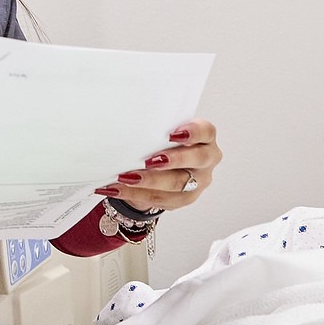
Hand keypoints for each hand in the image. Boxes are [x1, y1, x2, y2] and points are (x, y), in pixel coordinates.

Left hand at [94, 118, 221, 213]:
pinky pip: (162, 199)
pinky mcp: (185, 198)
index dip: (192, 133)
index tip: (172, 134)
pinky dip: (136, 194)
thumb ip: (156, 130)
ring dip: (148, 181)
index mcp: (205, 137)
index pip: (206, 132)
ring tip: (123, 178)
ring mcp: (199, 181)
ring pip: (177, 184)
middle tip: (149, 161)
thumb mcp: (163, 132)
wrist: (164, 166)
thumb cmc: (164, 143)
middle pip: (196, 160)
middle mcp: (207, 159)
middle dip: (172, 160)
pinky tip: (117, 189)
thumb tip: (126, 125)